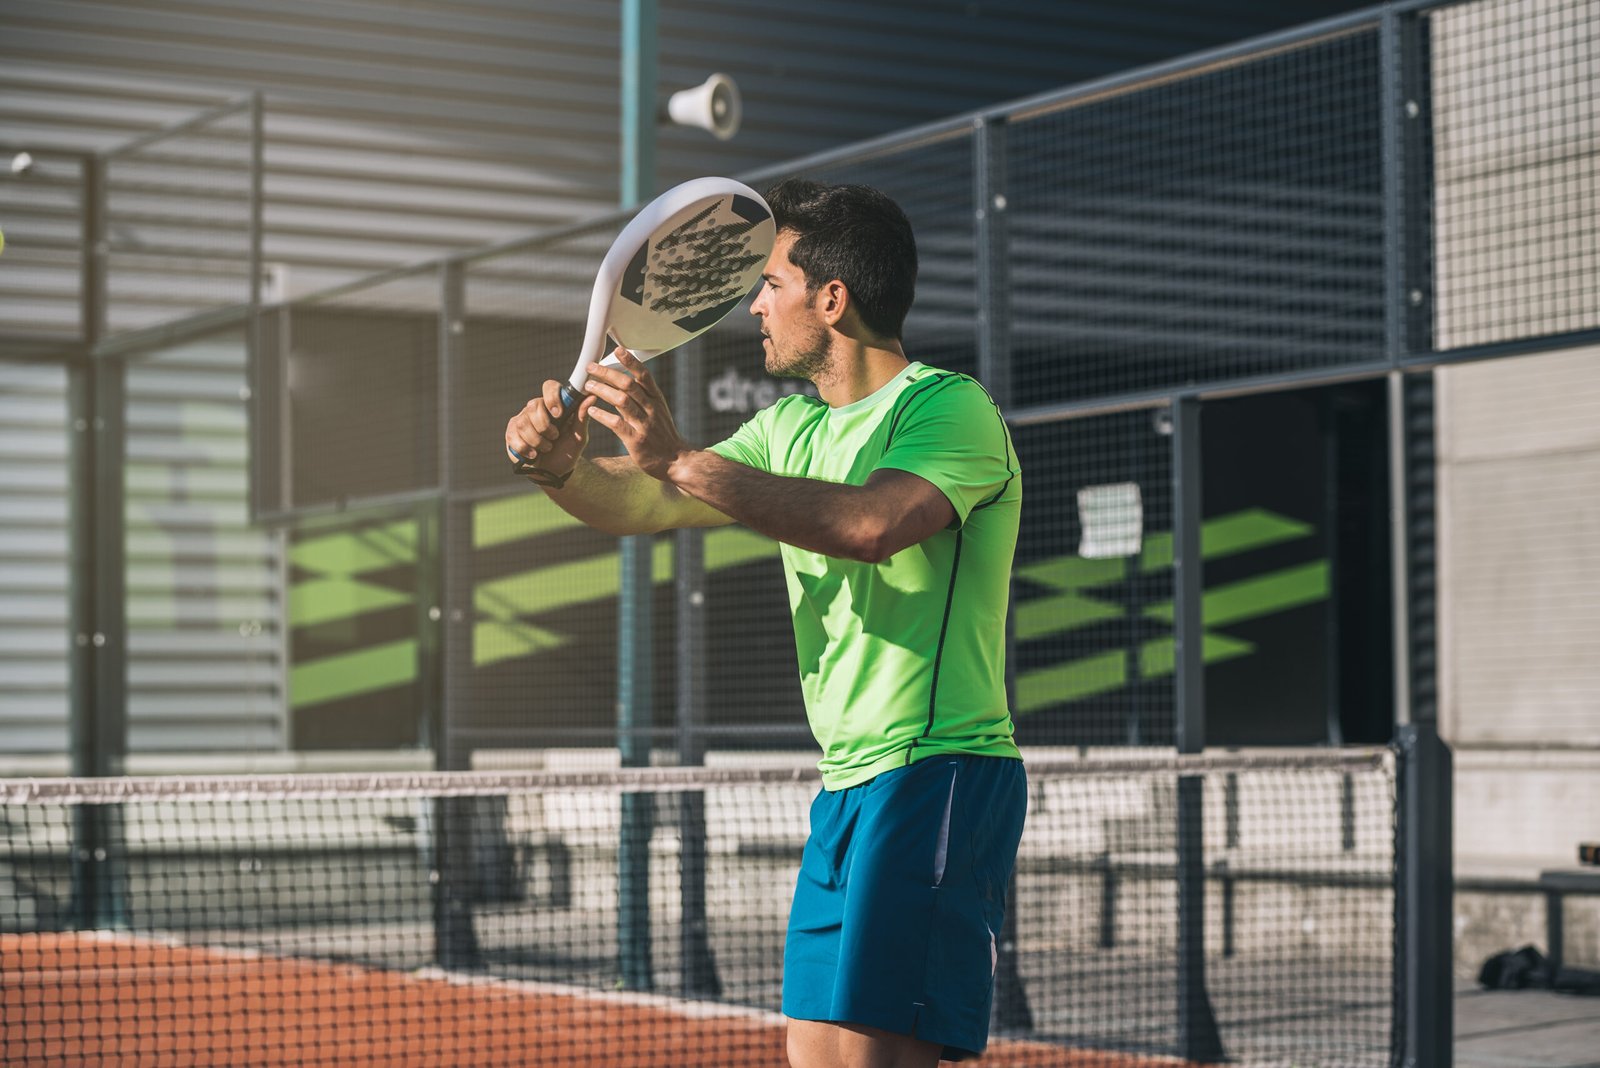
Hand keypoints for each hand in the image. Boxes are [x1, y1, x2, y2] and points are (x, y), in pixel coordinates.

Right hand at [505, 379, 597, 483]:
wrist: (554, 472)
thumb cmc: (567, 451)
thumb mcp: (578, 436)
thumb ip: (582, 417)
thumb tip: (592, 397)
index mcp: (554, 405)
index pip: (549, 387)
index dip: (552, 398)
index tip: (559, 414)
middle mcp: (536, 408)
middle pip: (534, 405)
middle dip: (545, 426)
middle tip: (554, 438)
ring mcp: (522, 419)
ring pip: (523, 423)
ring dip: (537, 440)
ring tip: (546, 448)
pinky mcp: (511, 433)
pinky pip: (513, 436)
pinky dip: (525, 448)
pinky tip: (533, 454)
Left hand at [582, 348, 686, 481]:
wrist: (676, 460)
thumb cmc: (662, 435)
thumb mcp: (657, 412)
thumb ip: (640, 398)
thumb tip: (620, 381)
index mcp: (656, 399)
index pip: (644, 375)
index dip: (630, 361)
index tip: (617, 349)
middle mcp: (651, 409)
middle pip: (628, 384)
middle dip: (608, 373)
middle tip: (591, 368)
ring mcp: (644, 424)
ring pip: (622, 401)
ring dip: (602, 391)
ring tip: (588, 386)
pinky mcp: (636, 440)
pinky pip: (617, 424)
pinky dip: (602, 415)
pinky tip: (591, 410)